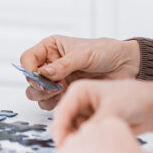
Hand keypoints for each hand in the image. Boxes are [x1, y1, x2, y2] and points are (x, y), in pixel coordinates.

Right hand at [20, 36, 139, 109]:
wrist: (124, 66)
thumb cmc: (104, 52)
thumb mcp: (83, 54)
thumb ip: (63, 65)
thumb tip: (45, 73)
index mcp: (50, 48)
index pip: (28, 58)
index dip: (28, 69)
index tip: (38, 76)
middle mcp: (50, 64)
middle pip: (30, 79)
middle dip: (37, 85)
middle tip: (51, 87)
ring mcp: (57, 81)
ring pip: (37, 93)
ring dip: (45, 95)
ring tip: (61, 91)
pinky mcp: (65, 94)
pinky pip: (50, 103)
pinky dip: (55, 103)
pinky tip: (67, 97)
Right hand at [51, 79, 152, 144]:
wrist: (151, 107)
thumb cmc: (134, 98)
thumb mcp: (113, 110)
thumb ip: (95, 124)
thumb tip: (81, 139)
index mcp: (78, 91)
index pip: (62, 111)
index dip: (60, 129)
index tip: (62, 145)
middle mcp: (78, 103)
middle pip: (63, 124)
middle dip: (68, 138)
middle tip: (76, 152)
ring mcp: (83, 116)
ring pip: (71, 134)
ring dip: (79, 142)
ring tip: (93, 150)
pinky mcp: (90, 127)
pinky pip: (82, 139)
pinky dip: (86, 146)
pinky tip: (97, 150)